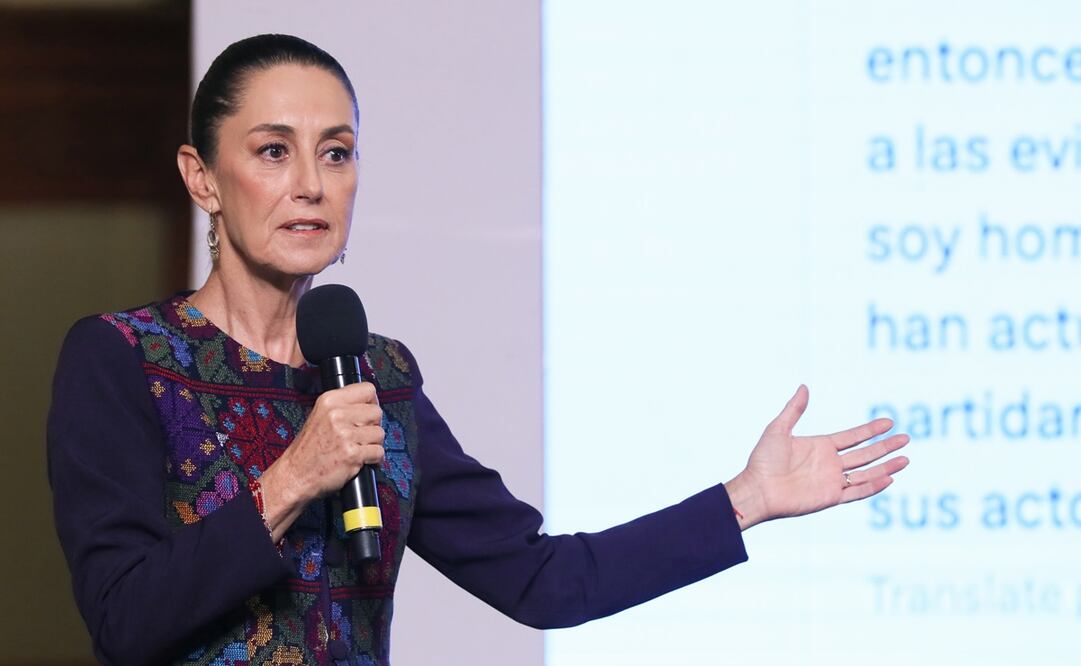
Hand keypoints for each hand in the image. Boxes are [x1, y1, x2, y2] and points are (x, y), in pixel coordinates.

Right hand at [257, 382, 385, 539]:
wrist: (295, 475)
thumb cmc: (308, 449)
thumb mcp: (320, 416)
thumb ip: (343, 407)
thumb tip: (370, 405)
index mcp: (329, 400)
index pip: (367, 389)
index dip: (371, 403)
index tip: (367, 413)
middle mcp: (337, 414)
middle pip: (377, 412)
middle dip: (373, 425)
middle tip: (361, 435)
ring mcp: (345, 434)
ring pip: (380, 433)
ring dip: (373, 444)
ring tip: (357, 449)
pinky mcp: (352, 454)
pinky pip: (378, 452)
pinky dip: (373, 459)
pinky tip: (359, 459)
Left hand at [725, 385, 908, 529]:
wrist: (757, 489)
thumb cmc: (763, 460)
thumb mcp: (778, 429)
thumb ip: (794, 409)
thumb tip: (804, 387)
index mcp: (820, 446)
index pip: (853, 436)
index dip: (870, 430)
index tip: (888, 422)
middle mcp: (829, 464)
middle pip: (865, 453)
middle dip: (885, 446)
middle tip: (905, 438)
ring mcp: (831, 481)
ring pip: (866, 473)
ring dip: (885, 466)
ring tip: (905, 458)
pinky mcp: (830, 497)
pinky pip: (857, 492)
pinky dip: (873, 486)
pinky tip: (889, 478)